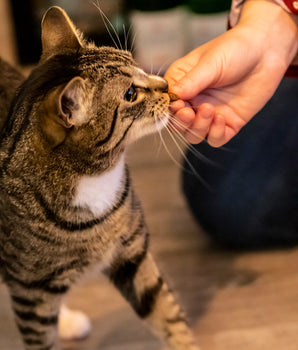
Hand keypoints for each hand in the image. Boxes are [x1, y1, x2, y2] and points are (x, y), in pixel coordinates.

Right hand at [165, 0, 297, 146]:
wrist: (266, 49)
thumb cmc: (235, 48)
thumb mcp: (210, 62)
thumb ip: (191, 81)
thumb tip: (172, 97)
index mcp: (182, 84)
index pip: (167, 104)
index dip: (169, 109)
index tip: (178, 105)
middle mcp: (193, 101)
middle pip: (179, 124)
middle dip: (182, 122)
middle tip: (189, 112)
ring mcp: (210, 114)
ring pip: (195, 135)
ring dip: (198, 128)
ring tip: (209, 110)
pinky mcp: (228, 122)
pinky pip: (216, 139)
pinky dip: (215, 134)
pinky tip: (220, 118)